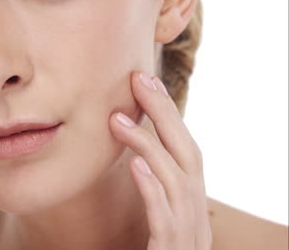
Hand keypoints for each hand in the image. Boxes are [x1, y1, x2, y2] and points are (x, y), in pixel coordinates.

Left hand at [109, 71, 212, 249]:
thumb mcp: (154, 226)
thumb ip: (152, 194)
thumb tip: (136, 157)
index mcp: (191, 208)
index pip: (185, 155)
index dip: (167, 118)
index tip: (144, 85)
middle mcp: (196, 219)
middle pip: (188, 157)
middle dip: (165, 115)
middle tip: (138, 79)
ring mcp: (188, 239)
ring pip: (178, 182)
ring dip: (149, 145)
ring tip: (117, 119)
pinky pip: (166, 221)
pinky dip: (153, 189)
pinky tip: (135, 164)